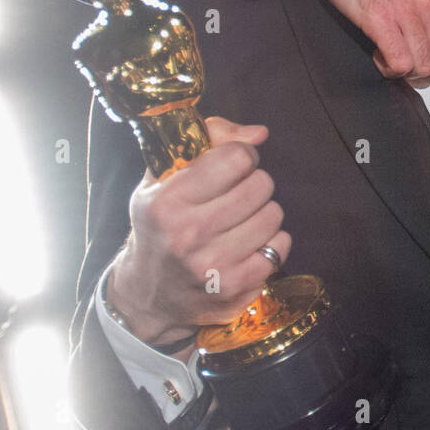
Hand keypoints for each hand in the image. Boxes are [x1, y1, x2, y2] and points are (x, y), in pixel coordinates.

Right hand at [106, 117, 291, 349]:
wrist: (149, 295)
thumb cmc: (160, 226)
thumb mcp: (163, 178)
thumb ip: (208, 140)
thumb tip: (259, 134)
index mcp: (168, 202)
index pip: (236, 158)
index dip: (241, 155)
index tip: (232, 166)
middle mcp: (189, 234)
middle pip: (260, 185)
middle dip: (254, 183)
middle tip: (237, 194)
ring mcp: (214, 265)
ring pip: (273, 215)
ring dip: (263, 212)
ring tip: (241, 220)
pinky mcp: (236, 287)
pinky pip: (280, 247)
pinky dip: (271, 242)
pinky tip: (248, 245)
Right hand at [274, 0, 429, 79]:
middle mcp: (429, 2)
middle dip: (426, 70)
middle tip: (408, 60)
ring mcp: (405, 10)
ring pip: (424, 66)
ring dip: (406, 71)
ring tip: (390, 57)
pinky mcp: (379, 18)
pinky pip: (399, 63)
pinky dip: (389, 69)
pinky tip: (379, 55)